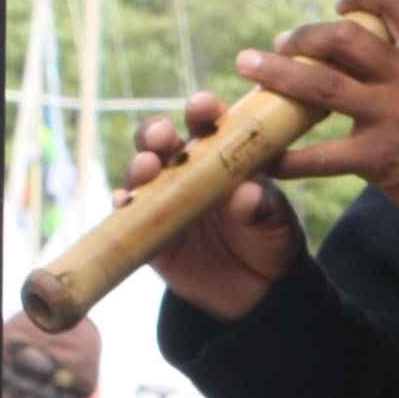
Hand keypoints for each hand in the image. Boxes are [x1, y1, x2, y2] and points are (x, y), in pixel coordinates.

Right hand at [127, 107, 305, 321]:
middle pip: (162, 141)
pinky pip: (128, 216)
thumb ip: (263, 207)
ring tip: (145, 168)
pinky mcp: (148, 231)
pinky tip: (122, 202)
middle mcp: (186, 169)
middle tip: (162, 136)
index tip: (202, 107)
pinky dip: (122, 205)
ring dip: (138, 166)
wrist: (257, 290)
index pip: (208, 123)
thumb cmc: (270, 239)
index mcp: (221, 154)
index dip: (202, 110)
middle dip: (156, 133)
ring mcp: (163, 199)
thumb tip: (247, 194)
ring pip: (140, 174)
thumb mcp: (276, 222)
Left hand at [245, 0, 398, 230]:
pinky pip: (320, 156)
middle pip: (342, 38)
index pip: (397, 2)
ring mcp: (388, 116)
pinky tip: (268, 159)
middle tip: (282, 42)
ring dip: (277, 73)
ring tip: (250, 65)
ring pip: (319, 83)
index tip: (342, 4)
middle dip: (304, 35)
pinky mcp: (376, 158)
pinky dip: (289, 158)